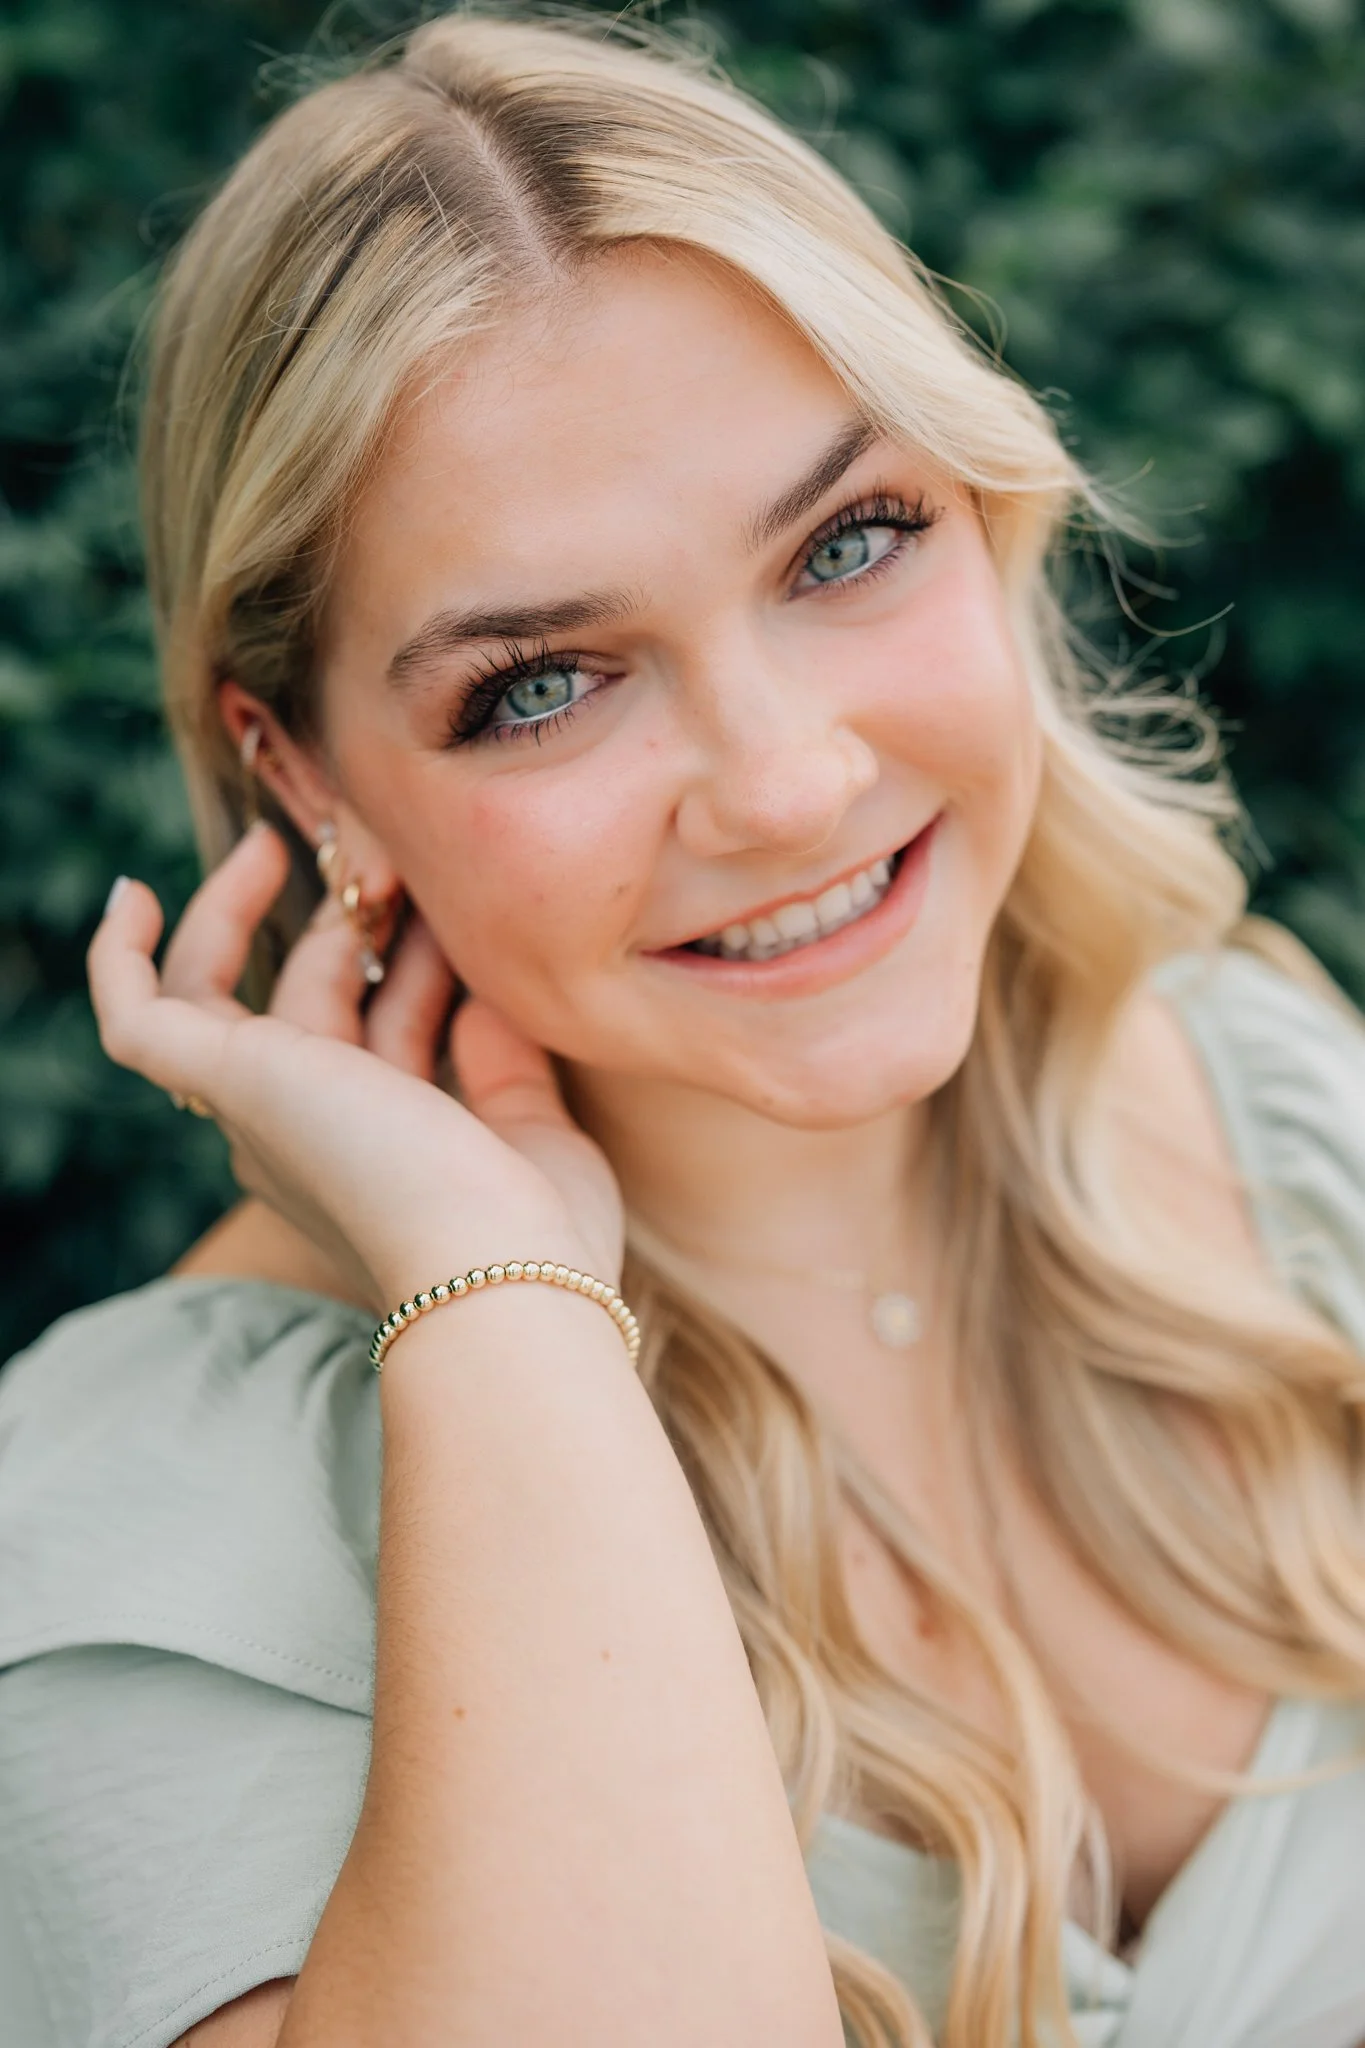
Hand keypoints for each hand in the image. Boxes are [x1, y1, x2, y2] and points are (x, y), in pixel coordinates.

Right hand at [88, 824, 622, 1310]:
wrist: (499, 1270)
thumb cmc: (534, 1229)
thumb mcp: (535, 1128)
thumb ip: (504, 1061)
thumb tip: (482, 997)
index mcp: (378, 1153)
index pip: (378, 1034)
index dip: (410, 965)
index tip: (454, 908)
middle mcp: (305, 1131)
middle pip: (317, 995)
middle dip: (364, 916)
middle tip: (407, 853)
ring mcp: (261, 1106)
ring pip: (242, 986)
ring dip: (300, 899)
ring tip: (358, 835)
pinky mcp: (230, 1079)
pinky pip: (139, 1015)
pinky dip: (121, 957)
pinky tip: (128, 894)